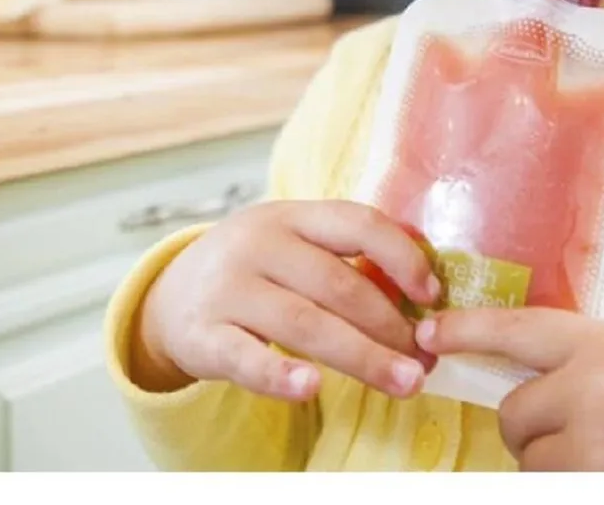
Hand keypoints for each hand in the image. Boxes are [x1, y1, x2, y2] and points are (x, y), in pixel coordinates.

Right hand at [132, 200, 441, 401]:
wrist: (170, 294)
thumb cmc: (255, 269)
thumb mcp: (293, 244)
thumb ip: (346, 256)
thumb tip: (425, 289)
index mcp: (291, 215)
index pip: (356, 222)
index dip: (401, 256)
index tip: (433, 295)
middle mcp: (259, 244)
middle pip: (338, 284)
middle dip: (391, 325)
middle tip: (427, 360)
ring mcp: (227, 288)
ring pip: (304, 323)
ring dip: (363, 357)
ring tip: (406, 382)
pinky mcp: (201, 334)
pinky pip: (244, 358)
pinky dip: (279, 375)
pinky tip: (312, 389)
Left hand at [417, 308, 603, 471]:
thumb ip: (580, 353)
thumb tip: (513, 365)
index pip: (517, 330)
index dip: (467, 330)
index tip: (429, 333)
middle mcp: (595, 392)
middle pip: (513, 414)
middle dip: (531, 424)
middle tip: (575, 422)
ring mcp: (598, 450)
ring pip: (530, 460)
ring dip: (551, 460)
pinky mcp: (601, 490)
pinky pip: (550, 486)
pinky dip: (567, 480)